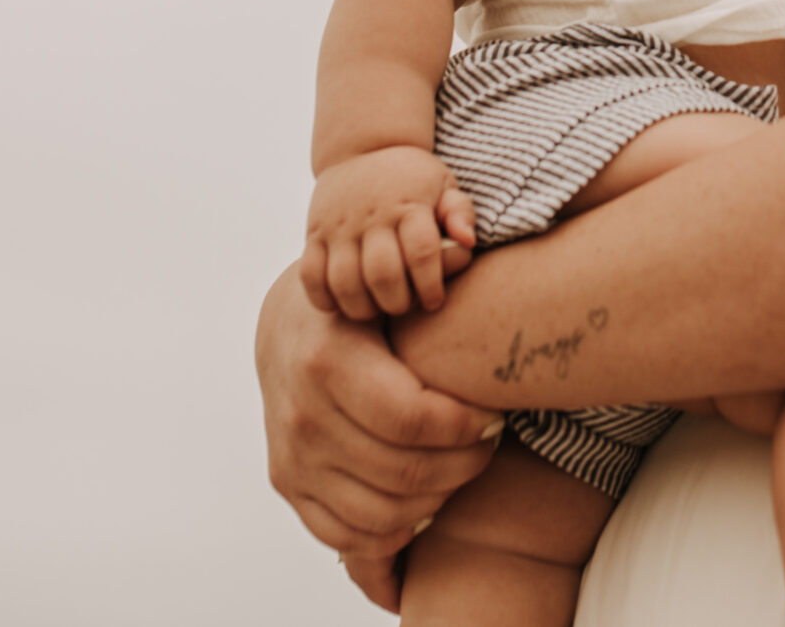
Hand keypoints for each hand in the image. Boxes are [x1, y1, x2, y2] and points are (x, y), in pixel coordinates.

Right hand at [257, 263, 502, 612]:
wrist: (290, 328)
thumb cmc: (361, 306)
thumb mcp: (390, 285)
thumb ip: (431, 274)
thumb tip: (466, 249)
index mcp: (328, 362)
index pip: (413, 421)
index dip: (467, 427)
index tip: (495, 414)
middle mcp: (302, 416)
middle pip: (405, 474)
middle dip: (464, 464)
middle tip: (488, 441)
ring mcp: (291, 459)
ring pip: (381, 517)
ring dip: (437, 501)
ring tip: (461, 466)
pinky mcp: (289, 487)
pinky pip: (346, 536)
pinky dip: (394, 533)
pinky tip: (426, 501)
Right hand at [304, 147, 479, 318]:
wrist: (362, 148)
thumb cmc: (412, 179)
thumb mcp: (444, 184)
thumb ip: (460, 212)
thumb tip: (467, 242)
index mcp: (409, 204)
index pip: (422, 252)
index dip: (430, 285)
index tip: (434, 302)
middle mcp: (372, 216)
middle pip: (382, 273)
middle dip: (396, 302)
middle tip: (402, 307)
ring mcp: (339, 226)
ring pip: (343, 280)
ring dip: (361, 307)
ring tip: (375, 310)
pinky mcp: (313, 233)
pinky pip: (309, 275)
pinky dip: (322, 298)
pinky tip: (341, 303)